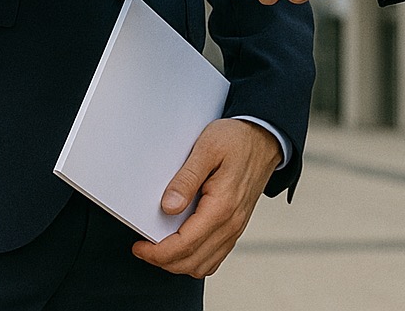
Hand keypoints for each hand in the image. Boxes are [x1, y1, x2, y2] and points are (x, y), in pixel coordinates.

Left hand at [132, 118, 279, 275]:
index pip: (184, 246)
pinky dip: (195, 260)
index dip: (157, 252)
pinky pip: (214, 258)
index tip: (140, 247)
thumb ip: (186, 178)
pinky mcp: (236, 227)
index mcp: (222, 206)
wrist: (265, 138)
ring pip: (203, 266)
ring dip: (178, 264)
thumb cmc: (238, 139)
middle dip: (163, 261)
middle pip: (191, 262)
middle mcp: (231, 223)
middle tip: (144, 249)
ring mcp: (235, 228)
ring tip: (160, 248)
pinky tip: (183, 246)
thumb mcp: (208, 147)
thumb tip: (168, 206)